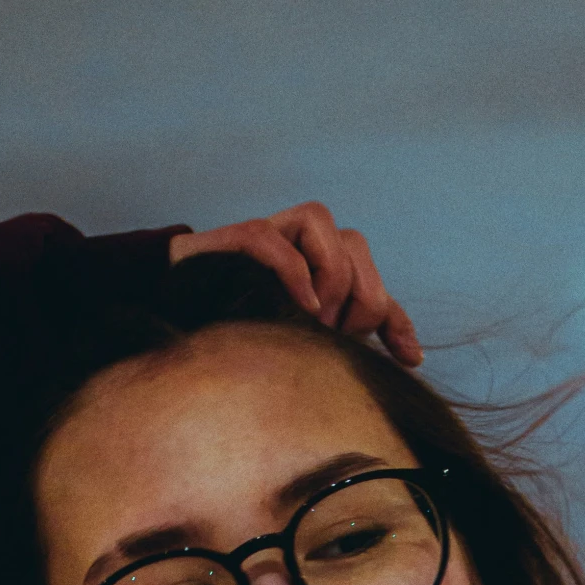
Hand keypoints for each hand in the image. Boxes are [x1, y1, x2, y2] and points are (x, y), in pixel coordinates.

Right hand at [168, 200, 421, 366]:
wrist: (170, 332)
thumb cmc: (243, 346)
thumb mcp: (306, 354)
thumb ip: (350, 349)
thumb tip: (414, 361)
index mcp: (319, 278)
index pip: (372, 284)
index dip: (394, 318)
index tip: (409, 359)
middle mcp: (298, 250)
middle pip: (355, 244)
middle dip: (358, 297)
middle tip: (335, 335)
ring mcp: (267, 239)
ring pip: (321, 223)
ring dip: (328, 275)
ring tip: (313, 319)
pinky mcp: (231, 241)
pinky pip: (270, 237)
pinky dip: (293, 270)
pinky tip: (299, 307)